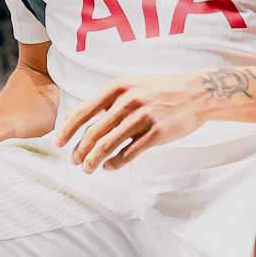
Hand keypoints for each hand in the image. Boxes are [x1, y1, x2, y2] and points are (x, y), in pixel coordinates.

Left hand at [56, 72, 215, 171]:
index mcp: (117, 88)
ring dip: (94, 160)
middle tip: (74, 162)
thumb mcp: (129, 87)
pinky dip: (115, 163)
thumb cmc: (159, 91)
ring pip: (109, 144)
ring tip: (88, 169)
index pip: (84, 112)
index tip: (58, 144)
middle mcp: (127, 101)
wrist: (197, 93)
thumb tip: (72, 117)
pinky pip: (130, 152)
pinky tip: (108, 167)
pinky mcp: (158, 133)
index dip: (68, 130)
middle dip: (80, 151)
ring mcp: (143, 117)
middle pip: (94, 132)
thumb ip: (103, 102)